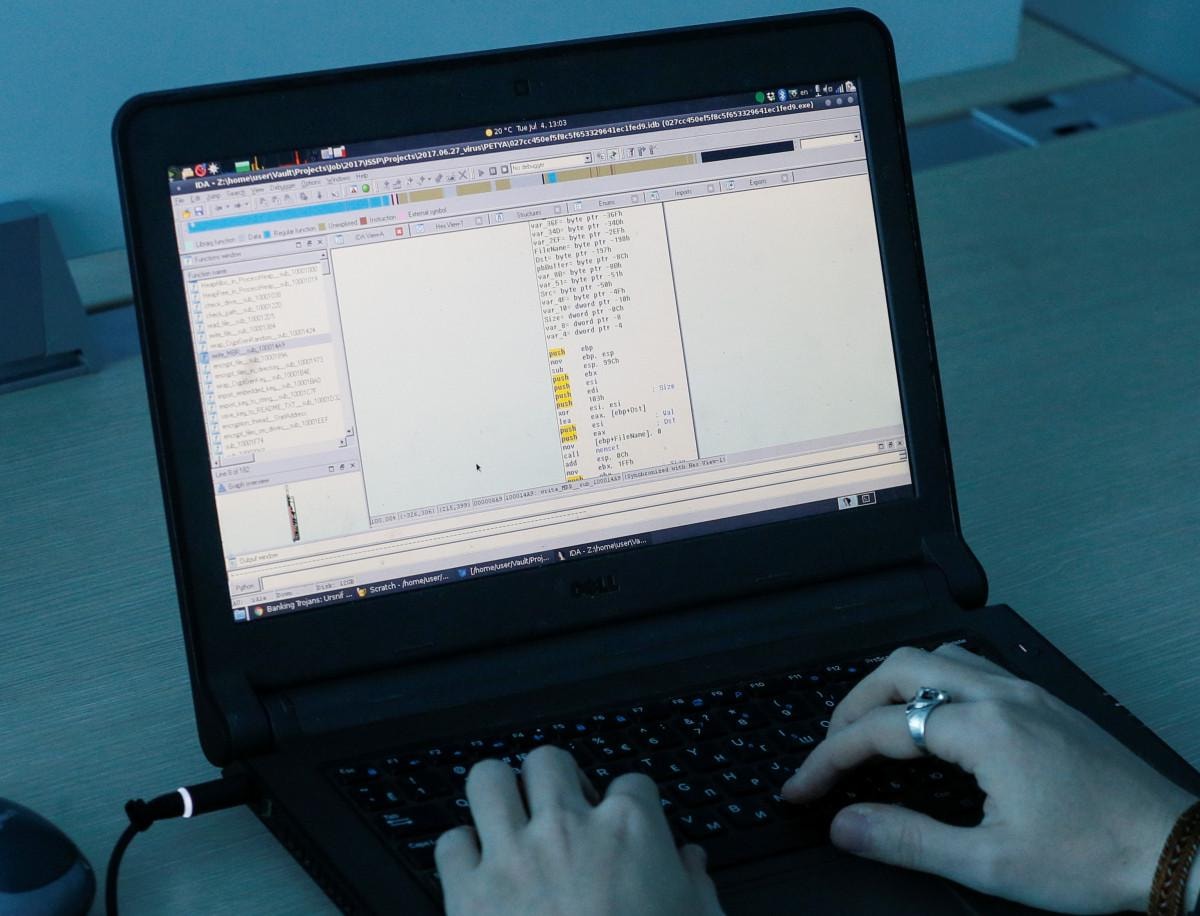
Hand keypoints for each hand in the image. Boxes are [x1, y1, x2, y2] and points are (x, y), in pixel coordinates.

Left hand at [436, 744, 725, 915]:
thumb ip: (696, 888)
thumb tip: (691, 862)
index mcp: (630, 831)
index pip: (632, 782)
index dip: (629, 804)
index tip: (624, 824)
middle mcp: (567, 829)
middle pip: (549, 760)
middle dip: (555, 782)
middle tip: (560, 811)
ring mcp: (512, 857)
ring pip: (487, 778)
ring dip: (498, 796)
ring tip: (508, 820)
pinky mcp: (467, 895)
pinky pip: (449, 843)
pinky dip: (461, 853)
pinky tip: (478, 872)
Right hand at [782, 643, 1197, 913]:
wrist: (1176, 850)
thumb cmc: (1093, 859)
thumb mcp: (990, 862)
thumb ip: (907, 839)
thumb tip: (845, 825)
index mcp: (983, 730)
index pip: (879, 730)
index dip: (827, 760)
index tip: (802, 789)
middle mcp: (1000, 696)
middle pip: (898, 670)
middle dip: (850, 706)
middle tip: (830, 750)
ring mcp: (1025, 693)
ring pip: (936, 658)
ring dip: (891, 686)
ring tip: (872, 729)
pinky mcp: (1044, 703)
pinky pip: (970, 667)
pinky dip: (931, 683)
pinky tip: (933, 719)